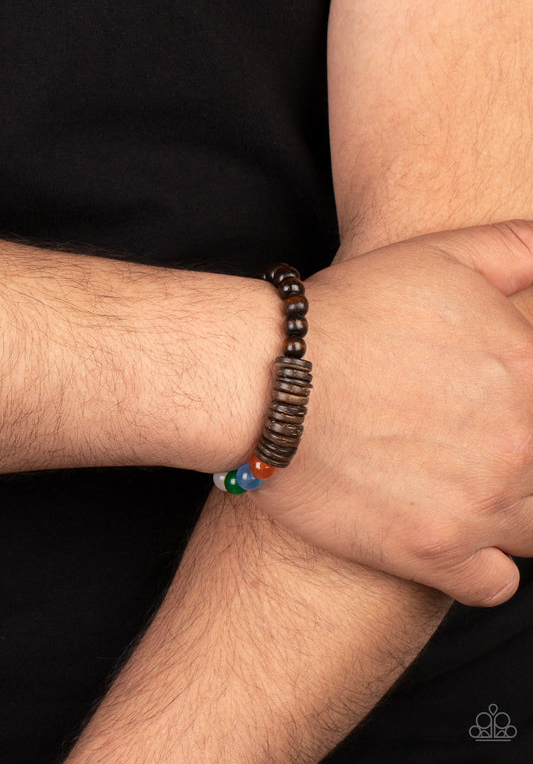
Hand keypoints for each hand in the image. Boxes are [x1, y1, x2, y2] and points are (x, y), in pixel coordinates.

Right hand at [252, 221, 532, 605]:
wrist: (269, 379)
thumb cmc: (349, 314)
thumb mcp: (442, 256)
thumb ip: (518, 249)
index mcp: (530, 371)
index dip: (525, 401)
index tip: (502, 408)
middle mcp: (522, 443)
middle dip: (522, 454)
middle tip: (478, 443)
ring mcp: (481, 505)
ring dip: (514, 510)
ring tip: (470, 486)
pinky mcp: (433, 553)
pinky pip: (497, 584)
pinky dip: (483, 566)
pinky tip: (454, 533)